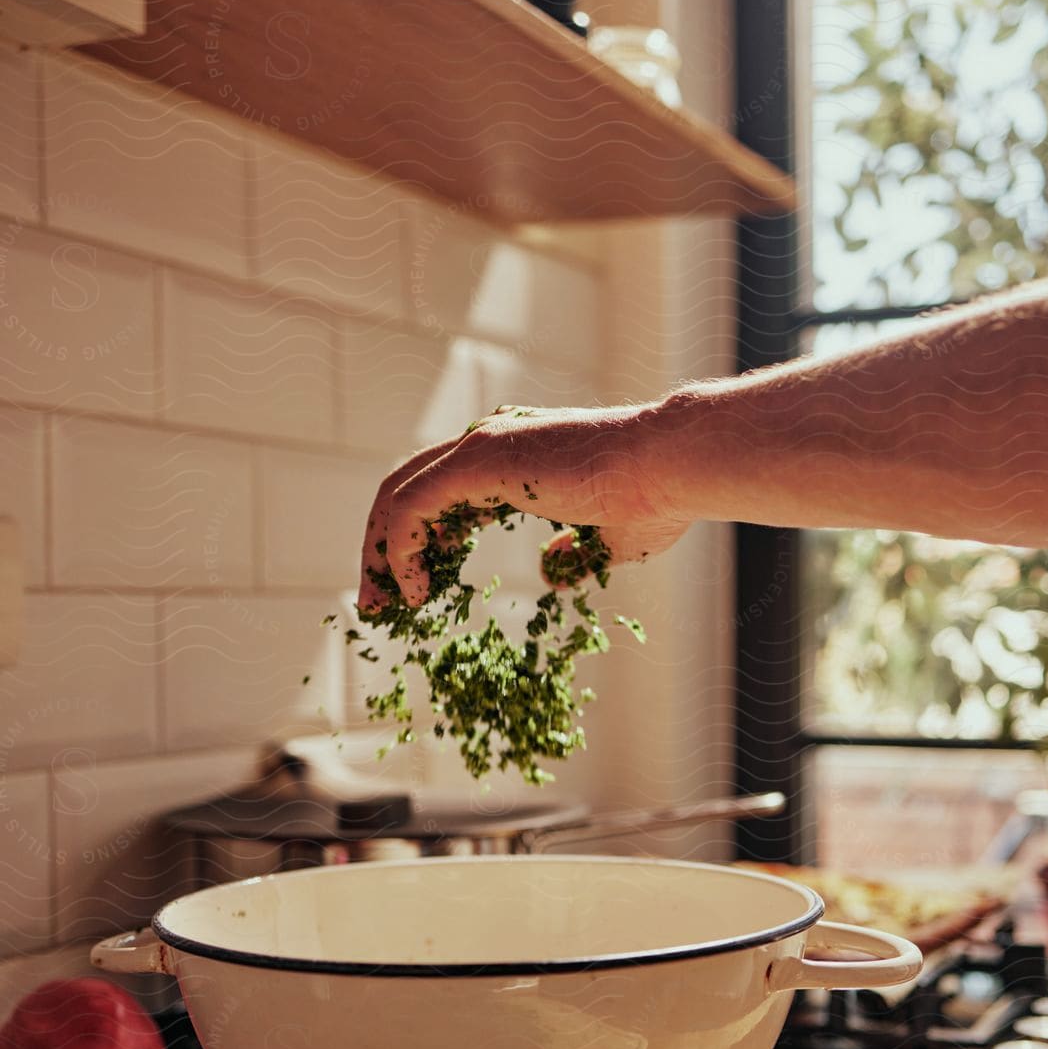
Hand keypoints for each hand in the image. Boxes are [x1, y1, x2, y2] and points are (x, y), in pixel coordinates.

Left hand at [358, 402, 688, 610]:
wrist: (669, 468)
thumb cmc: (655, 500)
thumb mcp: (609, 542)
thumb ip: (573, 552)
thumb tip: (552, 571)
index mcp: (514, 457)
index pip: (440, 494)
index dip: (419, 543)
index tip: (414, 592)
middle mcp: (489, 442)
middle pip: (406, 491)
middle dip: (382, 549)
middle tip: (377, 604)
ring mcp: (480, 447)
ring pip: (397, 496)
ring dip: (380, 554)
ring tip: (383, 606)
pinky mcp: (478, 461)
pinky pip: (412, 507)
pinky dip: (401, 549)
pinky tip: (415, 590)